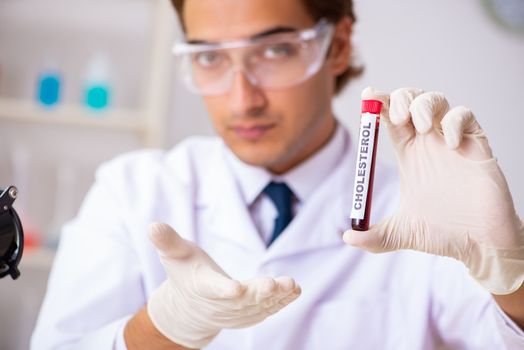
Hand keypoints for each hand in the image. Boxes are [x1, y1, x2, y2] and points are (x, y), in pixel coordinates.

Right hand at [147, 223, 300, 348]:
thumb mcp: (174, 254)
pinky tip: (294, 289)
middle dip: (258, 293)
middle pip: (241, 301)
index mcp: (202, 287)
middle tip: (273, 284)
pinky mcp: (249, 314)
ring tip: (291, 285)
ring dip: (276, 298)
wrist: (189, 307)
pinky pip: (266, 310)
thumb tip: (152, 225)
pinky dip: (281, 302)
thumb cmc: (184, 273)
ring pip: (258, 307)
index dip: (224, 290)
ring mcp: (236, 312)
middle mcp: (220, 304)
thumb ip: (167, 241)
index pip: (212, 289)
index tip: (237, 287)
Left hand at [344, 87, 523, 294]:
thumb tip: (346, 237)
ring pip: (436, 100)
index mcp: (407, 154)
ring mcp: (451, 140)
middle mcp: (427, 142)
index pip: (388, 118)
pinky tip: (450, 144)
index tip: (367, 95)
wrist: (479, 245)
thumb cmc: (442, 234)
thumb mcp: (400, 233)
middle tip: (395, 115)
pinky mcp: (475, 144)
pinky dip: (454, 121)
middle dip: (399, 98)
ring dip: (424, 105)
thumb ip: (374, 237)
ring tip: (421, 127)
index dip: (377, 104)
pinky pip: (465, 116)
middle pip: (409, 101)